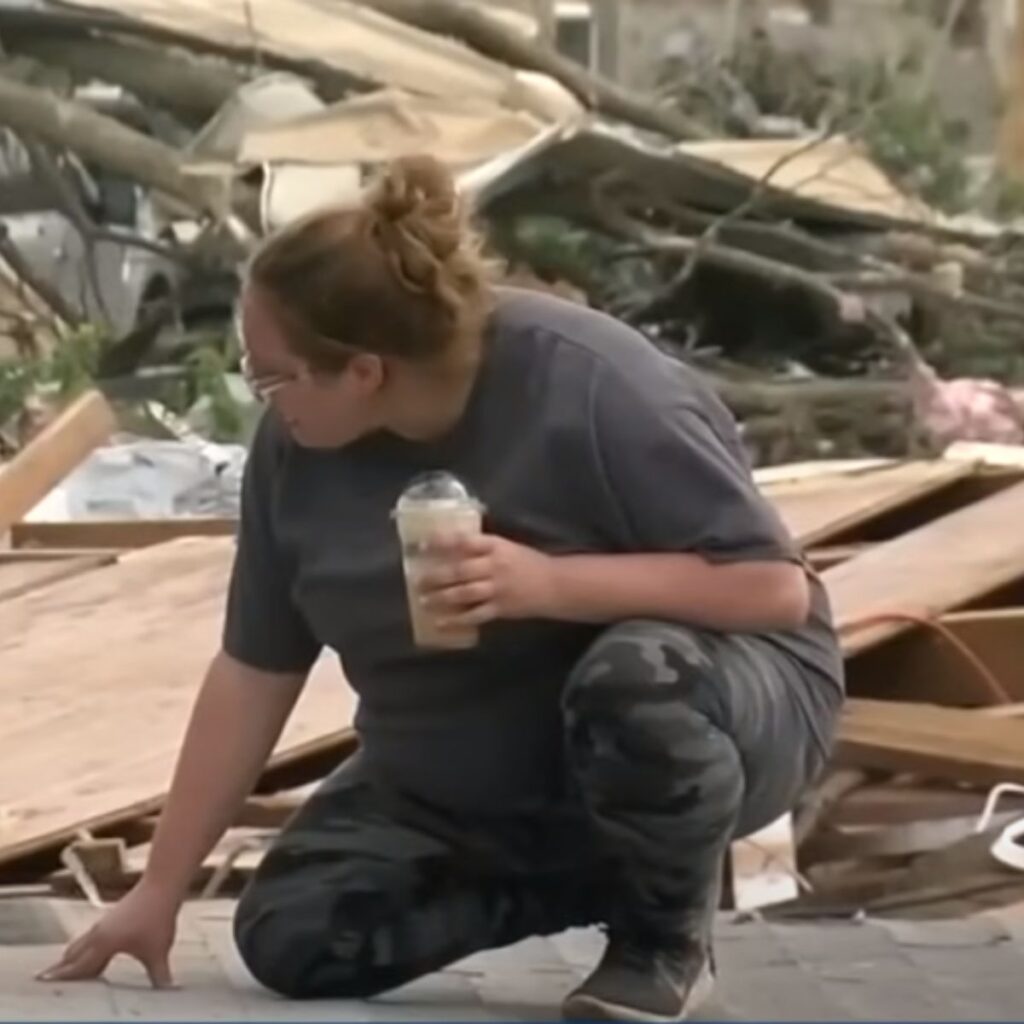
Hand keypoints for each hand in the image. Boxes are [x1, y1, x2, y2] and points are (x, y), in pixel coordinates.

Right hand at [37, 882, 178, 987]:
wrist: (161, 885)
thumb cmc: (157, 914)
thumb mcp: (158, 951)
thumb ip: (159, 975)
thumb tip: (166, 990)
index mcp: (103, 943)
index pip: (77, 967)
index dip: (61, 977)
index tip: (42, 982)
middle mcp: (98, 933)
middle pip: (73, 955)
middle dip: (60, 968)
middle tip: (44, 979)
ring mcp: (104, 923)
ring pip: (81, 944)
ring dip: (72, 957)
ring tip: (64, 968)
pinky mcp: (111, 917)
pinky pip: (90, 937)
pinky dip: (84, 947)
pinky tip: (92, 950)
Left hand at [418, 533, 556, 628]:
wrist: (553, 585)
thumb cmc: (526, 562)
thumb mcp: (505, 547)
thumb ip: (481, 548)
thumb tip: (449, 549)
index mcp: (495, 546)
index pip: (464, 541)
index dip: (441, 542)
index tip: (422, 546)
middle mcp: (494, 566)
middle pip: (459, 570)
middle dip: (435, 576)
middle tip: (417, 580)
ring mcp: (497, 588)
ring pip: (463, 593)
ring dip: (441, 597)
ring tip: (424, 600)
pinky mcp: (500, 608)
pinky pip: (474, 615)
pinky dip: (456, 620)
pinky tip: (441, 622)